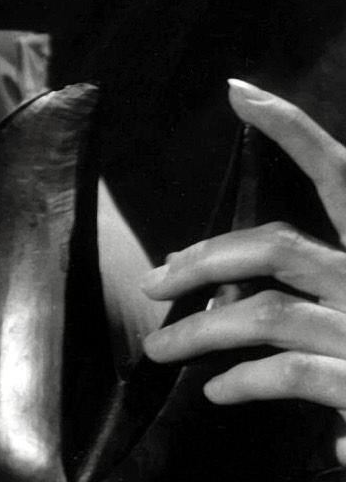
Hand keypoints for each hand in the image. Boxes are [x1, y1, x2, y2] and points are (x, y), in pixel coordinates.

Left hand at [141, 79, 345, 455]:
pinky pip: (293, 375)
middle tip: (154, 282)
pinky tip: (216, 390)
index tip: (237, 91)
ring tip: (159, 350)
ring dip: (201, 332)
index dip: (292, 129)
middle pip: (278, 247)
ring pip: (269, 315)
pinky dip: (247, 381)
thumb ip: (319, 291)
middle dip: (205, 259)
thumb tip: (235, 301)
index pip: (340, 175)